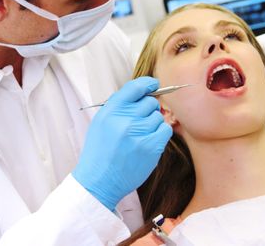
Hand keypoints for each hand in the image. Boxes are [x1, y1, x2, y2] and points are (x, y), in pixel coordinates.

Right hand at [72, 77, 172, 210]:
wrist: (99, 181)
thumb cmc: (100, 152)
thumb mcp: (101, 123)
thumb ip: (119, 107)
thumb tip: (142, 93)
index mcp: (110, 110)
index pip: (134, 87)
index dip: (147, 83)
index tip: (153, 84)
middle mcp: (124, 119)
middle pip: (150, 102)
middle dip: (148, 110)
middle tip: (139, 123)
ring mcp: (138, 132)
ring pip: (158, 116)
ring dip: (153, 124)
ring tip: (140, 137)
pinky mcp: (151, 147)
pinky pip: (165, 130)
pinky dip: (160, 134)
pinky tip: (149, 142)